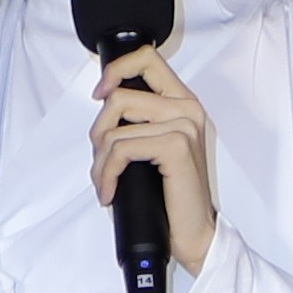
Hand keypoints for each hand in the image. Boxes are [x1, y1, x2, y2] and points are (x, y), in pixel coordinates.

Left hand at [91, 41, 218, 275]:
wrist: (194, 234)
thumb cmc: (170, 197)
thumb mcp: (152, 150)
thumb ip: (138, 123)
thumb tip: (102, 110)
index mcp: (183, 103)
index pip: (146, 58)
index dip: (115, 70)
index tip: (100, 94)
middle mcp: (188, 109)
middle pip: (120, 96)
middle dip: (98, 133)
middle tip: (101, 163)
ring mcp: (185, 126)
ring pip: (115, 129)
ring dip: (100, 162)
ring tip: (105, 183)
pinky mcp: (177, 146)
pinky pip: (122, 149)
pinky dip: (107, 173)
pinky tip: (110, 192)